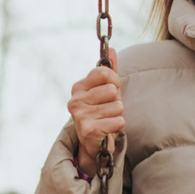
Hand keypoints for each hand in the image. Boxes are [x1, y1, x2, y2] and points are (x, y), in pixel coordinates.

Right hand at [66, 55, 122, 177]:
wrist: (95, 144)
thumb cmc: (102, 114)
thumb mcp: (105, 91)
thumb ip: (108, 71)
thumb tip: (110, 49)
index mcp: (78, 87)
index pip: (104, 72)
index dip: (114, 82)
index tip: (110, 93)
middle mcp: (75, 100)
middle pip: (112, 90)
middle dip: (117, 101)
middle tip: (108, 111)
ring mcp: (80, 116)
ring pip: (118, 106)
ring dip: (118, 115)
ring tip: (107, 121)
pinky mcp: (89, 130)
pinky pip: (119, 121)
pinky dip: (118, 126)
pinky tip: (108, 130)